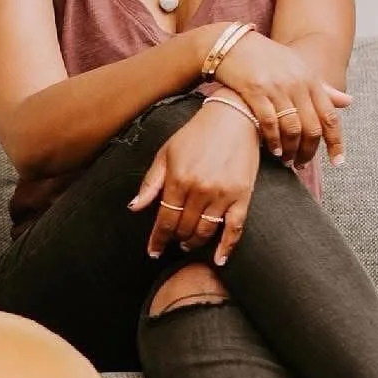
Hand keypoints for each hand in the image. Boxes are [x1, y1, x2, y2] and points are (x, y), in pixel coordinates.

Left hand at [127, 101, 260, 265]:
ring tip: (188, 244)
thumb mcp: (166, 154)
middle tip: (173, 240)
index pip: (164, 219)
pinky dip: (227, 247)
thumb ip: (150, 183)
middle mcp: (200, 190)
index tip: (153, 252)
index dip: (158, 239)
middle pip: (184, 228)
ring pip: (205, 231)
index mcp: (178, 179)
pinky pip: (235, 228)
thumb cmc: (195, 135)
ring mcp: (223, 194)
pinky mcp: (243, 196)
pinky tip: (219, 259)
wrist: (233, 118)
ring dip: (194, 242)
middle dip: (176, 238)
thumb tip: (135, 208)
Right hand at [213, 31, 350, 168]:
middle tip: (302, 164)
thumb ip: (323, 89)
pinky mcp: (255, 92)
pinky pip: (269, 122)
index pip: (330, 117)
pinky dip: (273, 140)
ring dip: (291, 149)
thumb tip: (349, 102)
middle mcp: (297, 84)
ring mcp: (276, 88)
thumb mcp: (300, 70)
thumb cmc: (268, 59)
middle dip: (309, 151)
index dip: (336, 142)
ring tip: (286, 160)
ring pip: (292, 128)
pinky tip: (272, 150)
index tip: (338, 161)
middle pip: (312, 127)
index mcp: (311, 80)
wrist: (234, 45)